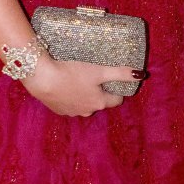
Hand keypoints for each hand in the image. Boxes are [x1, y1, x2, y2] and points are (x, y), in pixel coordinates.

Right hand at [23, 56, 137, 117]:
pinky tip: (64, 83)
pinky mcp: (57, 109)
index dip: (116, 89)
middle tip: (95, 75)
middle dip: (99, 91)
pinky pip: (69, 103)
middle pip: (99, 102)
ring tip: (79, 78)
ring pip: (83, 103)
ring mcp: (71, 112)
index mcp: (99, 103)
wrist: (42, 78)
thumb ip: (120, 73)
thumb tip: (141, 75)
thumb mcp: (99, 70)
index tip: (112, 79)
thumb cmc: (72, 73)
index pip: (116, 100)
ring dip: (83, 94)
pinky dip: (69, 95)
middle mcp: (87, 111)